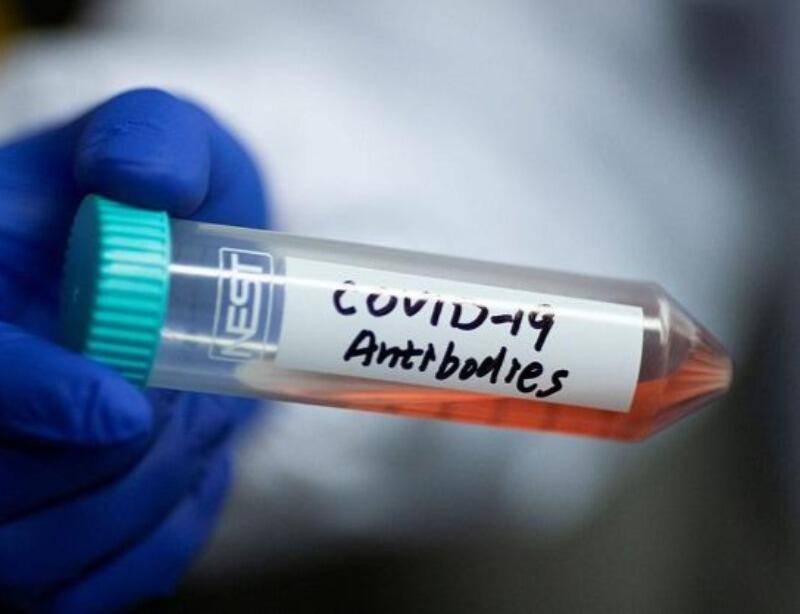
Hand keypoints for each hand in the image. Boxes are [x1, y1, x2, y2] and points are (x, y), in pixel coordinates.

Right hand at [0, 88, 268, 611]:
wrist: (170, 268)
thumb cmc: (162, 205)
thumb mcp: (165, 146)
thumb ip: (151, 140)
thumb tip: (136, 182)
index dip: (28, 398)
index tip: (127, 408)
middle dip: (116, 464)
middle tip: (192, 410)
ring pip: (39, 558)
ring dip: (147, 499)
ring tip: (195, 427)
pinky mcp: (34, 540)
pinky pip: (91, 587)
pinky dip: (157, 539)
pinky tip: (185, 474)